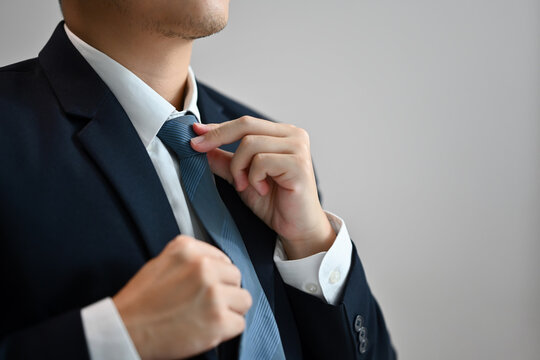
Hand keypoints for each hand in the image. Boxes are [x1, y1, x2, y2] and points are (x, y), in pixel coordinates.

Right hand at [112, 235, 251, 359]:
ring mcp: (212, 294)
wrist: (125, 330)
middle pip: (236, 278)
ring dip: (230, 311)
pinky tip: (206, 330)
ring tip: (208, 317)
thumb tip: (217, 263)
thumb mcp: (161, 261)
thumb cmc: (141, 301)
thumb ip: (190, 256)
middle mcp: (203, 267)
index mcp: (188, 249)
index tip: (206, 287)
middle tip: (205, 304)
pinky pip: (239, 324)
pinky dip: (226, 331)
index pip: (224, 260)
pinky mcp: (218, 320)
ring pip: (244, 300)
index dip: (217, 277)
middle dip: (225, 292)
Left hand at [191, 116, 335, 258]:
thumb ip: (224, 161)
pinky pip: (261, 161)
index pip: (244, 123)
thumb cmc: (274, 202)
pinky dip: (254, 177)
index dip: (217, 127)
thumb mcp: (242, 177)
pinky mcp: (299, 163)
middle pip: (246, 125)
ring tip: (246, 185)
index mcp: (282, 133)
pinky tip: (263, 189)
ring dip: (239, 168)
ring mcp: (298, 147)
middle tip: (198, 149)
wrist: (296, 227)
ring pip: (250, 143)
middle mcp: (293, 135)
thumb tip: (199, 145)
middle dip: (217, 137)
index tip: (194, 131)